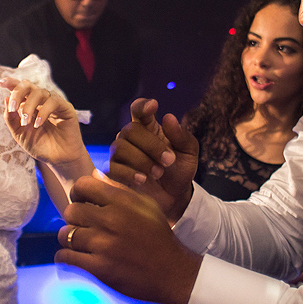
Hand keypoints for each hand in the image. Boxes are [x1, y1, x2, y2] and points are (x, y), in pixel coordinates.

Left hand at [1, 77, 86, 165]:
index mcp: (29, 105)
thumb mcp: (19, 134)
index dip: (11, 83)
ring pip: (39, 92)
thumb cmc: (40, 146)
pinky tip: (38, 124)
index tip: (0, 83)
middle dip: (18, 93)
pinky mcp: (65, 107)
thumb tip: (5, 98)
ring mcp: (53, 103)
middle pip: (28, 85)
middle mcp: (40, 101)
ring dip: (29, 106)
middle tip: (13, 108)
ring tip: (26, 123)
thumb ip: (11, 118)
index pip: (20, 90)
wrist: (58, 159)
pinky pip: (53, 101)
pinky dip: (43, 111)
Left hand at [55, 174, 202, 303]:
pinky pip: (66, 257)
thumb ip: (120, 189)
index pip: (83, 185)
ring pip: (66, 234)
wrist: (172, 272)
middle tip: (82, 225)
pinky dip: (65, 257)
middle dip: (73, 218)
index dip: (77, 193)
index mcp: (123, 202)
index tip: (81, 202)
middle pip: (71, 210)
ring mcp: (104, 245)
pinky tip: (73, 257)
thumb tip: (95, 175)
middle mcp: (112, 220)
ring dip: (69, 238)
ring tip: (80, 243)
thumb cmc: (158, 236)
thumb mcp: (146, 205)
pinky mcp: (99, 268)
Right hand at [108, 98, 198, 222]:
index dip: (142, 106)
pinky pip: (113, 167)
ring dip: (142, 160)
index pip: (138, 109)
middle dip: (151, 145)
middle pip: (130, 130)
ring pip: (120, 147)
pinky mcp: (114, 173)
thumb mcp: (189, 153)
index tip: (153, 106)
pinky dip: (129, 173)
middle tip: (169, 160)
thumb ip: (182, 136)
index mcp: (149, 127)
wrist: (174, 198)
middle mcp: (131, 138)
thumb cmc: (180, 171)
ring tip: (158, 173)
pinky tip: (143, 179)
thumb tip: (168, 117)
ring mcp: (120, 155)